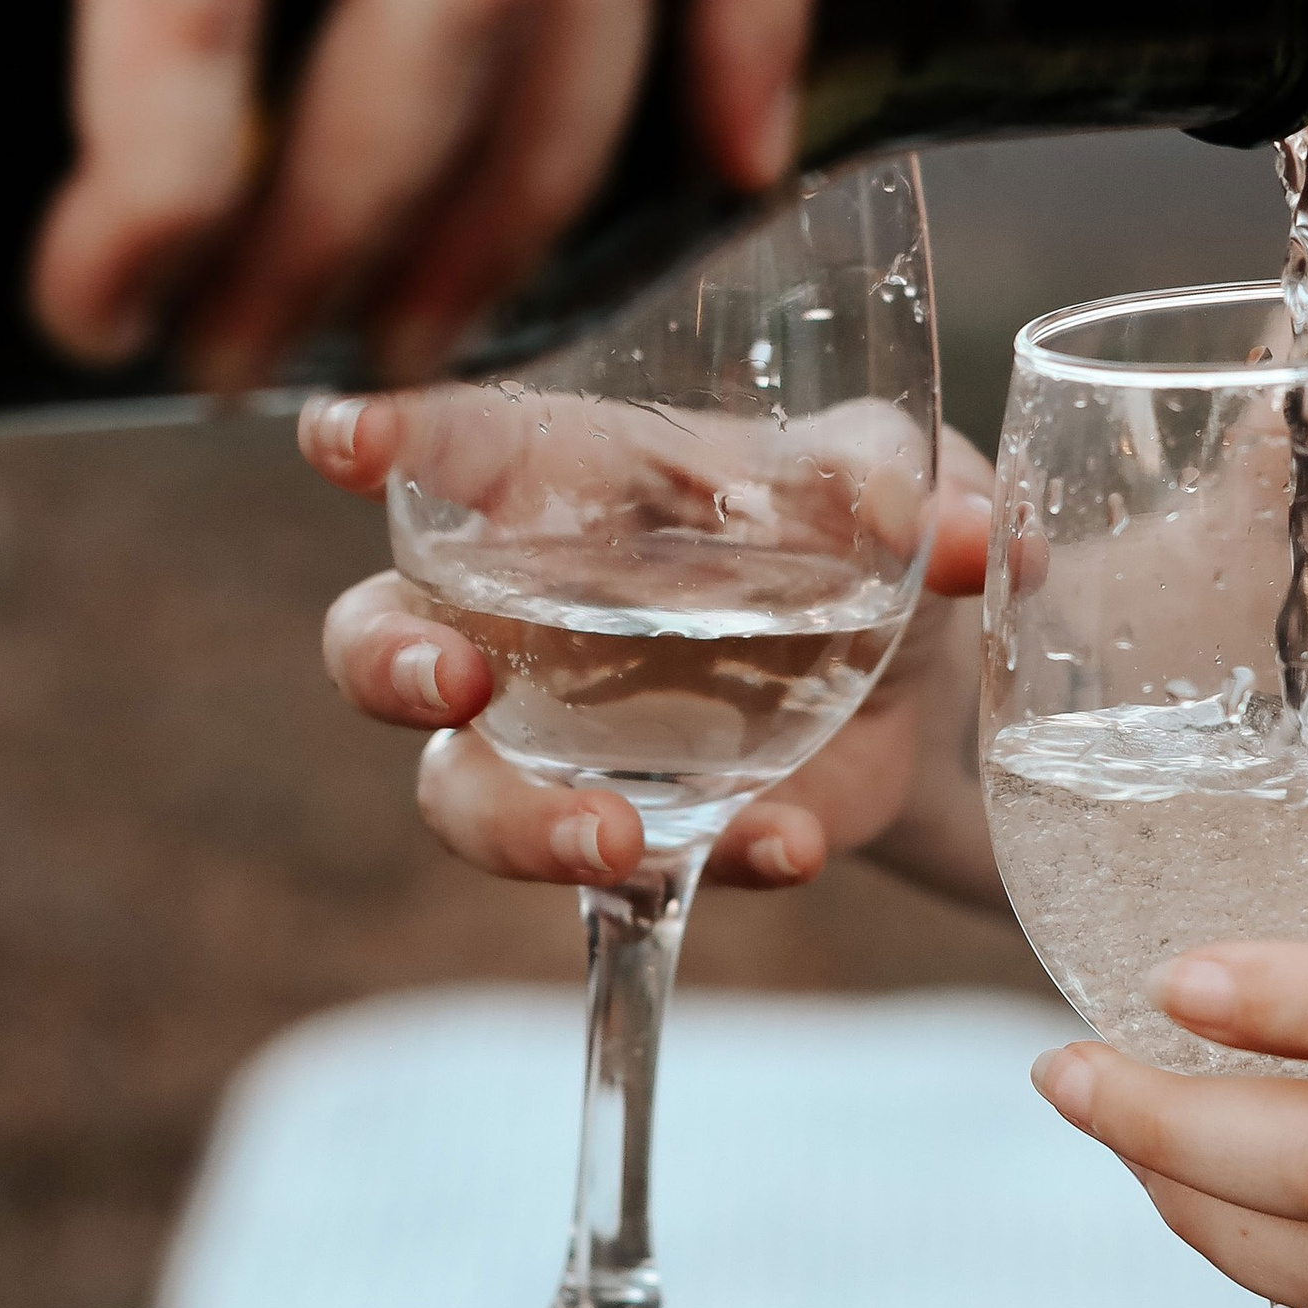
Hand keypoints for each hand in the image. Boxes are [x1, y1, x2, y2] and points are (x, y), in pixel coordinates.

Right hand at [302, 392, 993, 891]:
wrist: (940, 679)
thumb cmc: (875, 525)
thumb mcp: (905, 482)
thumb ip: (914, 486)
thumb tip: (968, 532)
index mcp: (567, 476)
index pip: (449, 442)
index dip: (381, 434)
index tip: (340, 442)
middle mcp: (525, 606)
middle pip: (379, 635)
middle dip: (388, 666)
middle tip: (453, 683)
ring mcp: (562, 735)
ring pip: (459, 789)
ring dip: (513, 823)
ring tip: (613, 842)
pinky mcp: (637, 828)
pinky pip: (622, 873)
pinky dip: (711, 866)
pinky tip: (789, 846)